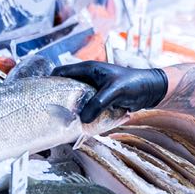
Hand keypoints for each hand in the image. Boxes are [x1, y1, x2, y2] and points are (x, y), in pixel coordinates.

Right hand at [52, 62, 168, 122]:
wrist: (152, 90)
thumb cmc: (134, 84)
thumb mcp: (114, 91)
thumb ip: (97, 103)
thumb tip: (81, 119)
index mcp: (88, 69)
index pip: (61, 72)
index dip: (50, 81)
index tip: (42, 95)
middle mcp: (88, 78)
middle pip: (66, 87)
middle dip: (59, 99)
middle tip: (51, 113)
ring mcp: (94, 89)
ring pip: (76, 99)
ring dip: (72, 109)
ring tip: (63, 121)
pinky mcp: (100, 100)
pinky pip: (87, 107)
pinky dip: (82, 114)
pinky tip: (79, 124)